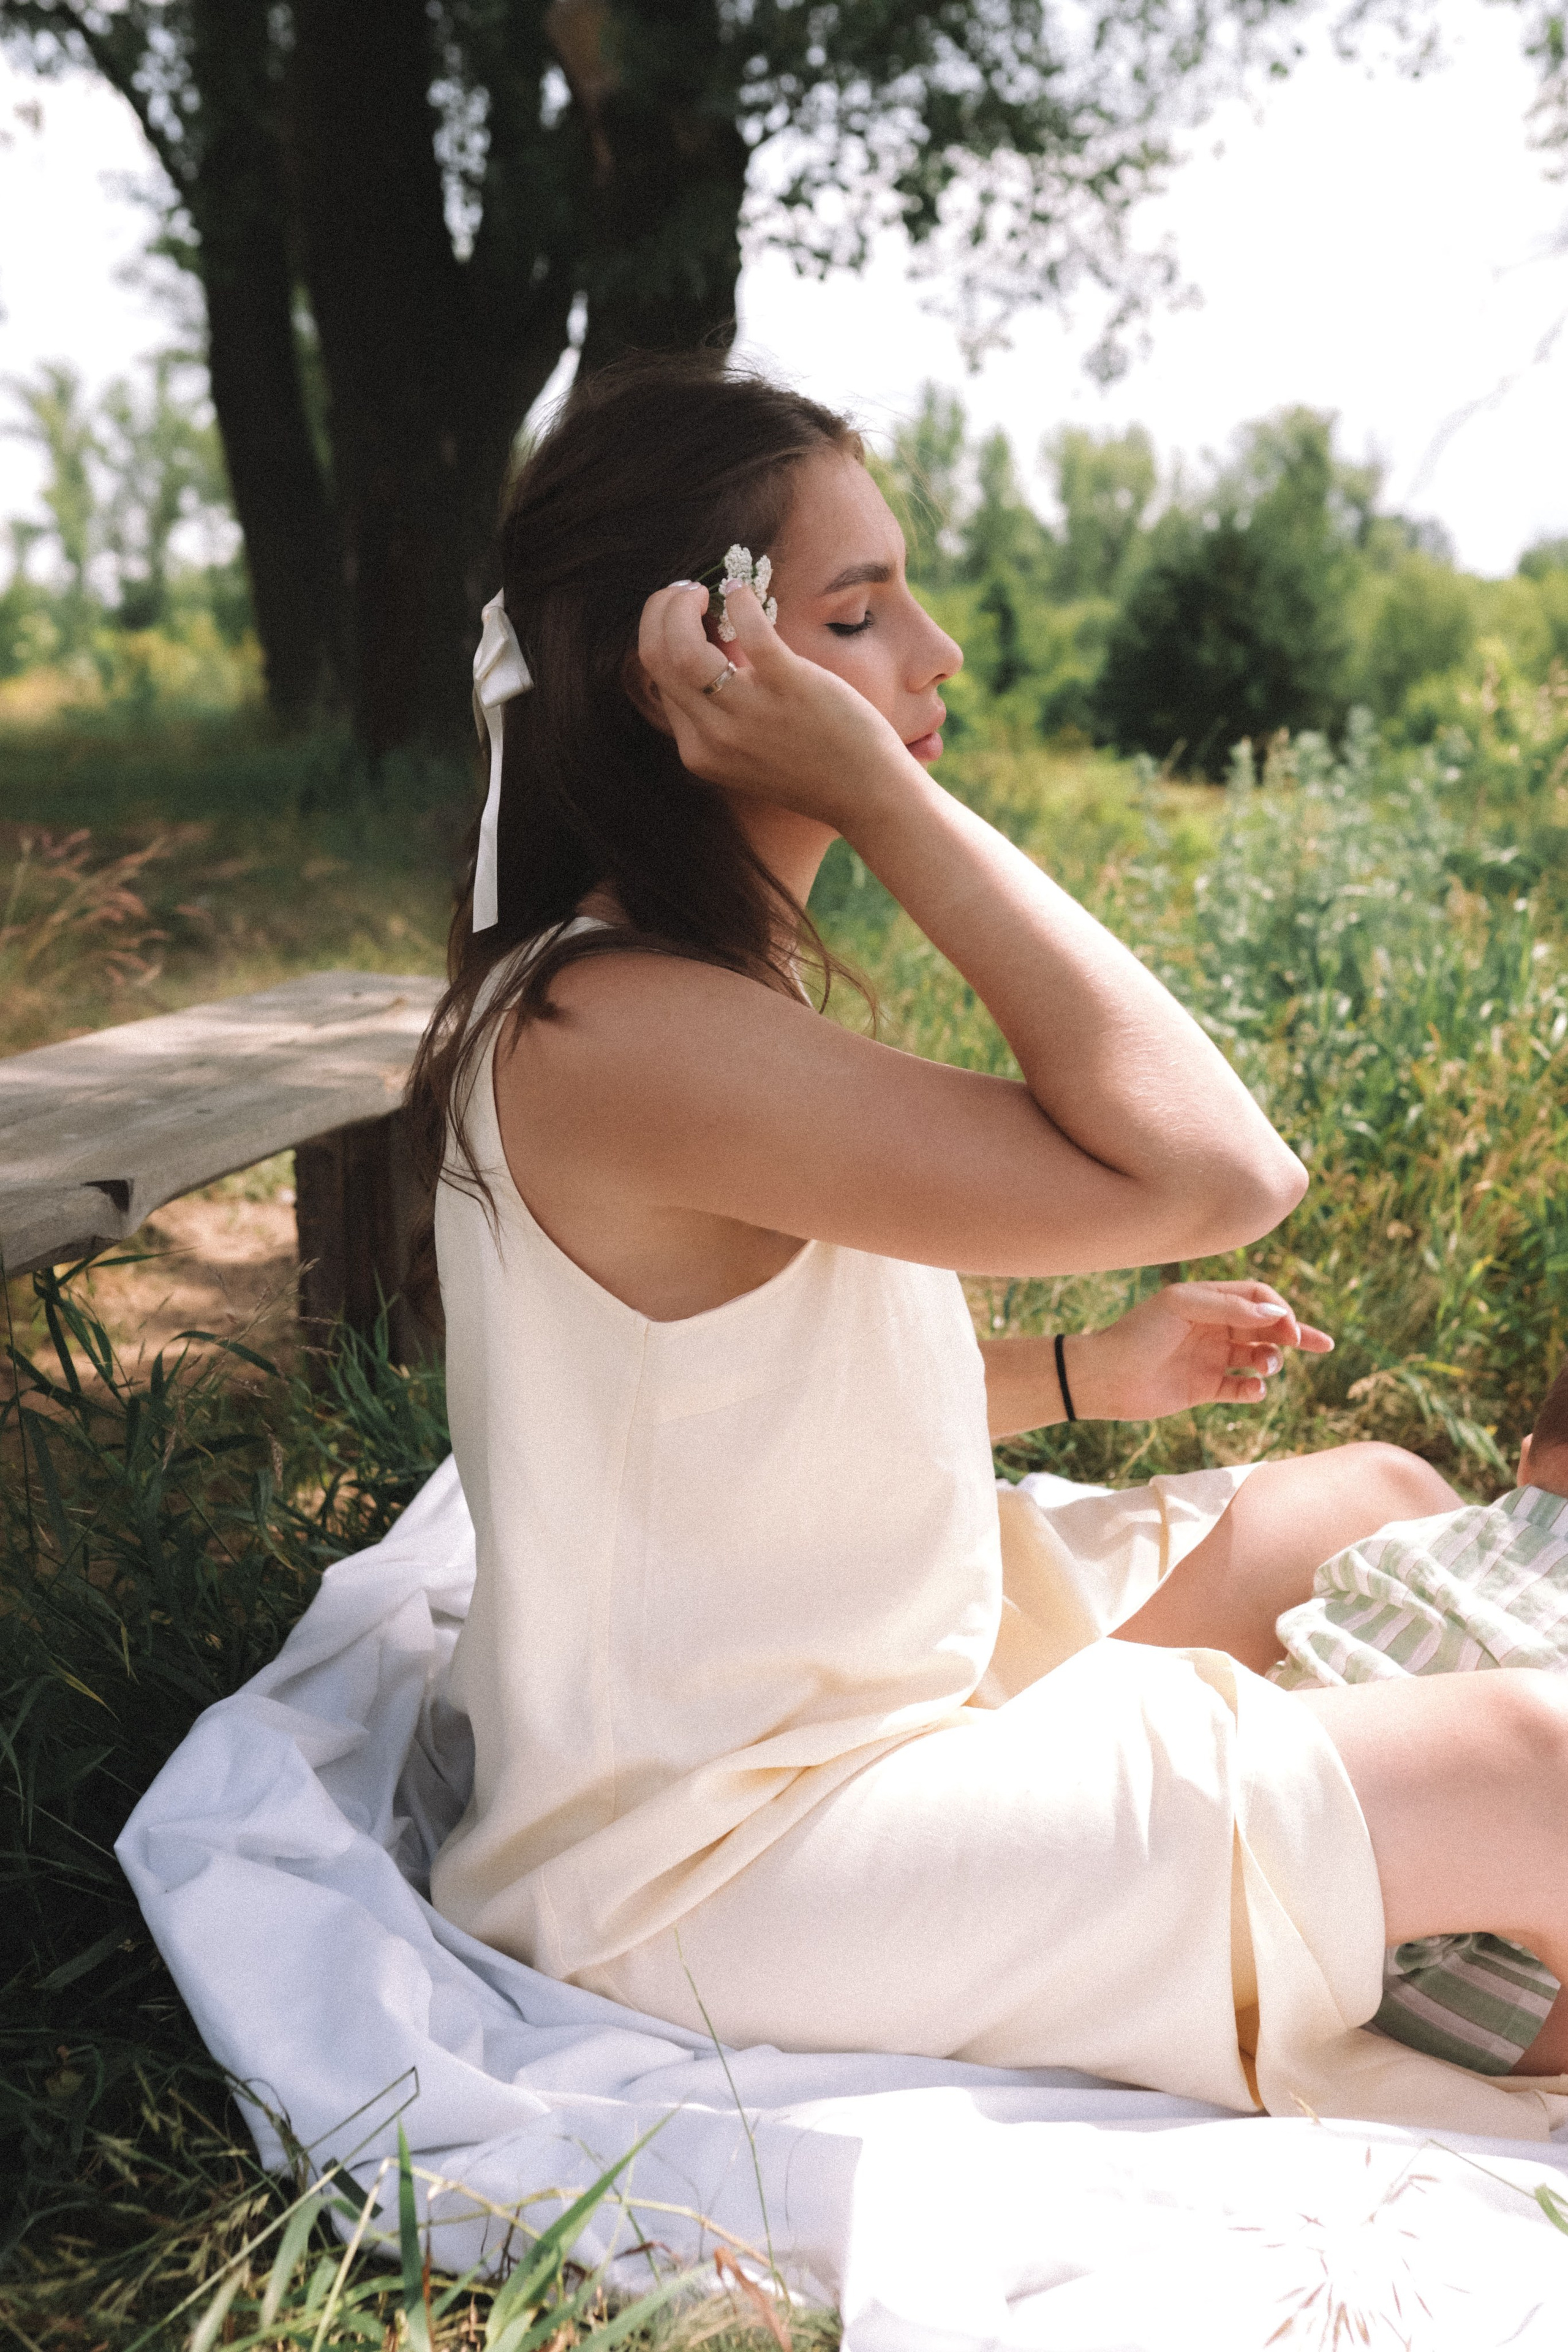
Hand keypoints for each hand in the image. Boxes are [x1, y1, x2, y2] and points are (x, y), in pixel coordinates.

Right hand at [634, 579, 914, 826]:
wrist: (866, 795)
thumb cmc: (814, 765)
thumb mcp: (749, 748)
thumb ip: (722, 709)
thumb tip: (708, 642)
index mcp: (699, 750)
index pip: (657, 679)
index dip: (664, 636)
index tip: (686, 616)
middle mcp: (714, 736)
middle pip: (656, 657)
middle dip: (661, 611)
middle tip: (687, 594)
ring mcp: (749, 713)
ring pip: (681, 647)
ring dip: (681, 606)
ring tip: (704, 592)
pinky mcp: (790, 687)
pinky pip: (749, 631)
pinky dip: (739, 601)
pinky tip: (740, 592)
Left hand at [1066, 1280, 1332, 1422]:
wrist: (1102, 1378)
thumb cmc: (1136, 1334)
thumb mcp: (1181, 1307)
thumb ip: (1229, 1307)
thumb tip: (1277, 1313)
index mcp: (1207, 1301)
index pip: (1257, 1297)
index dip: (1278, 1310)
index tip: (1288, 1327)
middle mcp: (1212, 1327)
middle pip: (1265, 1326)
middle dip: (1294, 1334)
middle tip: (1321, 1345)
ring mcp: (1210, 1358)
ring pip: (1257, 1357)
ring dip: (1271, 1361)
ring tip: (1266, 1367)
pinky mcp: (1204, 1388)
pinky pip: (1240, 1389)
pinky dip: (1253, 1390)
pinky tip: (1253, 1390)